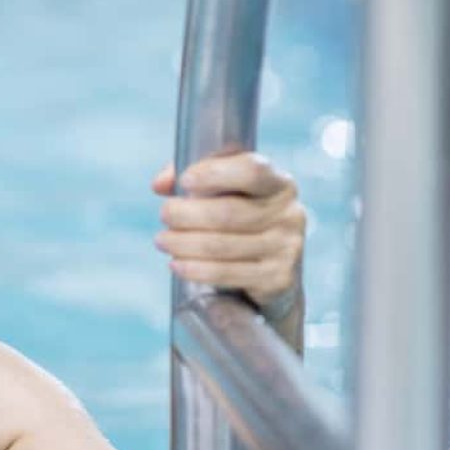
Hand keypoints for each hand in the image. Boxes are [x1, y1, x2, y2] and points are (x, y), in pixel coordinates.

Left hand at [151, 152, 304, 310]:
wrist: (273, 273)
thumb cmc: (241, 221)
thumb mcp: (225, 192)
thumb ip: (194, 177)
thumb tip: (160, 184)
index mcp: (279, 184)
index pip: (253, 171)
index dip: (216, 173)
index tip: (185, 180)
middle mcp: (289, 214)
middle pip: (229, 212)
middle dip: (187, 214)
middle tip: (164, 214)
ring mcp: (287, 248)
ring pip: (222, 245)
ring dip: (184, 243)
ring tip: (162, 240)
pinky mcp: (277, 278)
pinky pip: (227, 273)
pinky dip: (195, 269)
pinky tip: (176, 264)